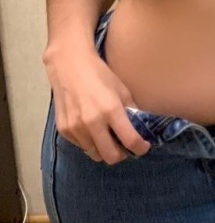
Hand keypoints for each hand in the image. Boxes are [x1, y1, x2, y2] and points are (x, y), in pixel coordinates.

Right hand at [44, 46, 151, 164]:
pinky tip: (91, 129)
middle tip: (125, 146)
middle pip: (111, 157)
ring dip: (104, 149)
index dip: (140, 148)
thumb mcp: (122, 89)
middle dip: (122, 154)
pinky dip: (89, 143)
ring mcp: (76, 128)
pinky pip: (81, 146)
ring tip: (107, 137)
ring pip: (95, 154)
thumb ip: (131, 110)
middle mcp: (92, 123)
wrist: (69, 65)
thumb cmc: (99, 74)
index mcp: (111, 110)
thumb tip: (141, 128)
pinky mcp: (64, 130)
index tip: (143, 147)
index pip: (130, 141)